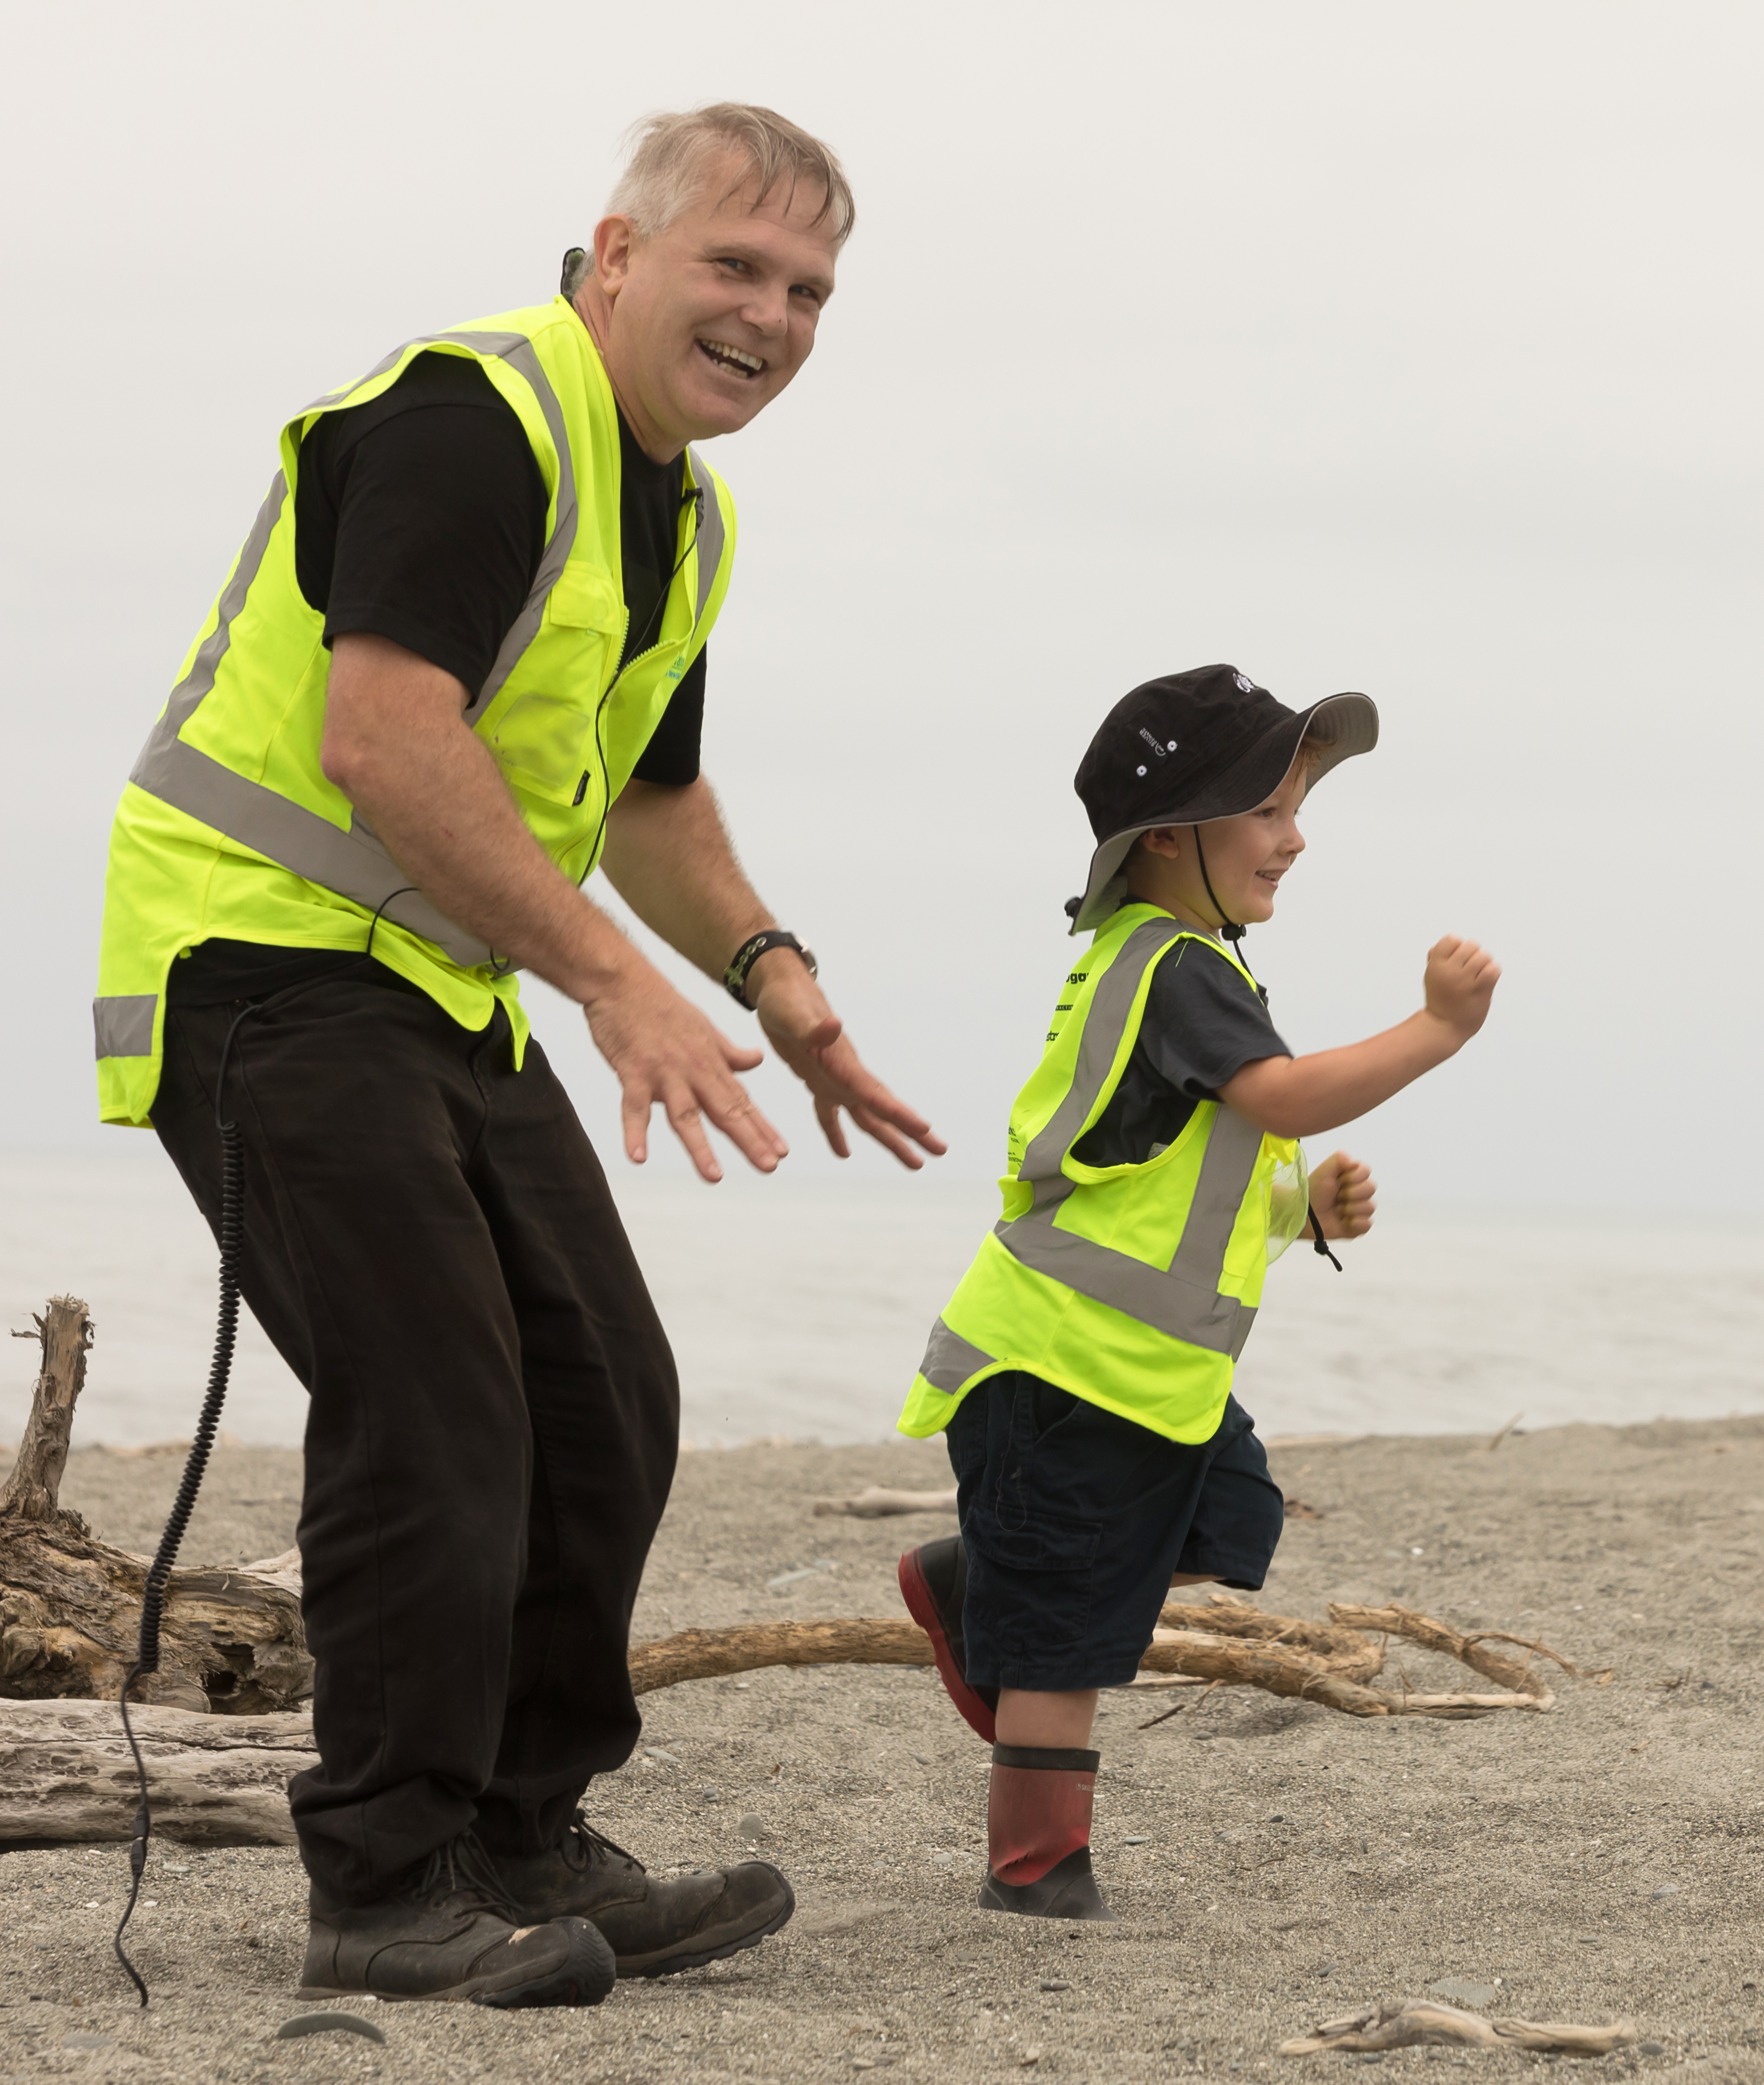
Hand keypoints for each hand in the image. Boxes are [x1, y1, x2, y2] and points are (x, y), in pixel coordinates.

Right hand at [582, 964, 788, 1183]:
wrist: (624, 982)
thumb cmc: (662, 1006)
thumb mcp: (705, 1028)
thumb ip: (729, 1052)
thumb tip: (757, 1061)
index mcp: (711, 1063)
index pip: (742, 1101)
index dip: (762, 1127)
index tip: (782, 1152)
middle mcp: (693, 1071)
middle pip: (724, 1110)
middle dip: (748, 1139)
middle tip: (770, 1166)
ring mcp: (664, 1073)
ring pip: (685, 1115)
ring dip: (699, 1147)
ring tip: (714, 1176)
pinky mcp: (633, 1072)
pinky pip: (634, 1107)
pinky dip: (634, 1132)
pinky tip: (637, 1157)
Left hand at [749, 951, 946, 1168]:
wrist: (780, 988)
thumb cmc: (786, 1000)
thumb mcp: (793, 1014)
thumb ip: (813, 1025)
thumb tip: (834, 1024)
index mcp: (844, 1063)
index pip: (876, 1094)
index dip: (900, 1114)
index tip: (925, 1130)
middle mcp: (847, 1074)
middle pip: (884, 1110)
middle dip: (911, 1132)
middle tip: (939, 1152)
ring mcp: (836, 1079)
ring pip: (867, 1116)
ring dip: (889, 1139)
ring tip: (914, 1164)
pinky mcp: (818, 1080)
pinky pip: (831, 1113)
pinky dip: (836, 1133)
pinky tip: (843, 1153)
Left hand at [1310, 1150, 1375, 1239]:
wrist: (1304, 1214)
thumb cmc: (1313, 1192)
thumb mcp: (1324, 1170)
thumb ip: (1340, 1158)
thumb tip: (1355, 1162)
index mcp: (1352, 1177)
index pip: (1366, 1171)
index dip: (1354, 1177)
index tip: (1340, 1180)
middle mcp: (1359, 1192)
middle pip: (1371, 1188)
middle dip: (1351, 1193)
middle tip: (1336, 1197)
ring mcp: (1360, 1209)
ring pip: (1369, 1206)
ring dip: (1350, 1209)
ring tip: (1336, 1210)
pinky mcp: (1359, 1226)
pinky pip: (1367, 1223)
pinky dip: (1354, 1223)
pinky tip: (1342, 1221)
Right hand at [1422, 935, 1499, 1043]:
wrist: (1444, 1027)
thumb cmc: (1439, 999)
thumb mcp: (1431, 976)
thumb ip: (1436, 958)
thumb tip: (1446, 942)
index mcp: (1435, 965)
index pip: (1451, 938)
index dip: (1456, 946)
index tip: (1455, 959)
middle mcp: (1450, 972)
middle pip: (1471, 944)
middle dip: (1473, 954)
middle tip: (1469, 968)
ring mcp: (1466, 981)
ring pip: (1484, 956)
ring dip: (1484, 963)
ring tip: (1478, 974)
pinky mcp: (1480, 991)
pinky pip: (1493, 970)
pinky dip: (1492, 972)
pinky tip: (1486, 980)